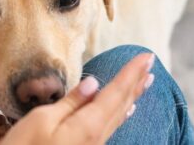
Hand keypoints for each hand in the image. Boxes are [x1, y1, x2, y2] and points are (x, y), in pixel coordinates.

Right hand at [0, 53, 154, 144]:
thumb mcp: (42, 119)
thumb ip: (71, 102)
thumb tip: (93, 84)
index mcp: (87, 125)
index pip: (115, 92)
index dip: (131, 73)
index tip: (146, 57)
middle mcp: (96, 136)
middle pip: (122, 103)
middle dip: (137, 82)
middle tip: (150, 65)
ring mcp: (93, 144)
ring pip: (119, 114)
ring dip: (132, 95)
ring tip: (144, 82)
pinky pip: (111, 125)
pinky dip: (120, 111)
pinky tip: (126, 109)